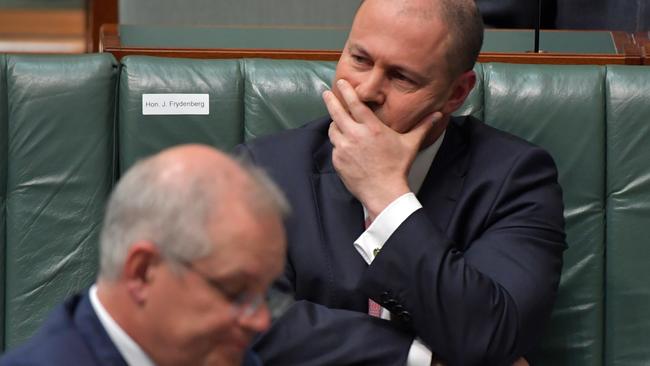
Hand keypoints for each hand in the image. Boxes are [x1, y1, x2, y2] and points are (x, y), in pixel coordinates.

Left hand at [323, 79, 442, 218]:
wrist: (384, 191)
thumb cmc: (398, 167)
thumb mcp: (410, 144)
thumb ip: (422, 127)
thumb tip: (438, 114)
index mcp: (371, 128)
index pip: (355, 104)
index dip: (347, 91)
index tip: (341, 83)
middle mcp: (355, 135)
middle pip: (336, 112)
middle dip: (330, 100)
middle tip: (325, 93)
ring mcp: (344, 148)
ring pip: (333, 130)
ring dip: (335, 125)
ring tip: (338, 124)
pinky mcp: (338, 161)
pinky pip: (335, 148)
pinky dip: (339, 145)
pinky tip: (346, 148)